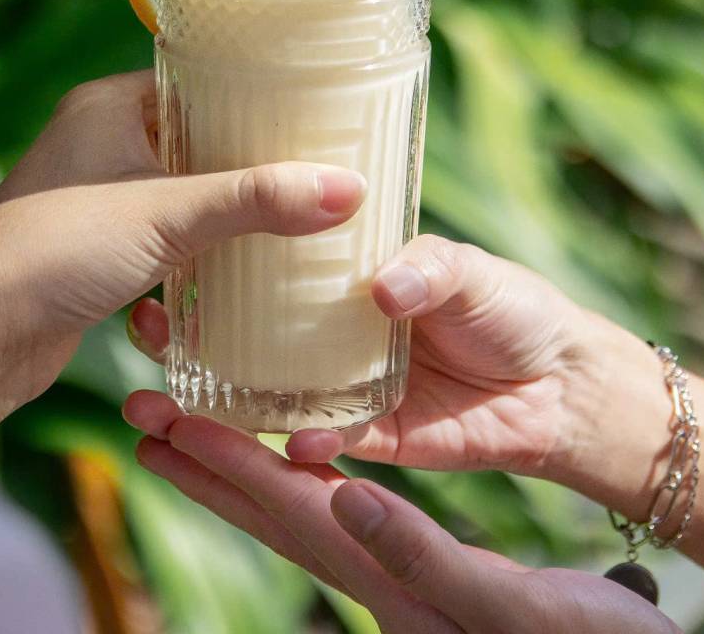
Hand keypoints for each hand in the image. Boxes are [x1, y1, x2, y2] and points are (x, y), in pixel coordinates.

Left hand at [0, 71, 365, 457]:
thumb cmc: (56, 251)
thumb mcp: (168, 216)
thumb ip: (256, 200)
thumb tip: (350, 189)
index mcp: (107, 105)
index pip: (197, 80)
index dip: (256, 95)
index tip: (320, 113)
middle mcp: (97, 144)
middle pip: (197, 143)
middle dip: (253, 164)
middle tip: (324, 174)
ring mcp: (93, 202)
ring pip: (182, 199)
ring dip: (228, 217)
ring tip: (300, 224)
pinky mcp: (93, 257)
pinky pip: (165, 246)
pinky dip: (199, 260)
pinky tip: (246, 277)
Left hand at [121, 395, 680, 632]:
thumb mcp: (511, 606)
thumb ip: (426, 559)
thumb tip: (347, 499)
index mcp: (393, 583)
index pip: (291, 509)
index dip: (228, 463)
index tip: (166, 423)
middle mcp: (381, 583)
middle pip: (274, 513)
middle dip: (207, 465)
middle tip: (144, 420)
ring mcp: (399, 586)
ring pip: (299, 517)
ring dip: (240, 473)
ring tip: (190, 436)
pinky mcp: (425, 582)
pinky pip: (341, 517)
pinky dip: (306, 483)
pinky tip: (308, 467)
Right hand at [126, 233, 667, 504]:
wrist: (564, 383)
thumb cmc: (514, 306)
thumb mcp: (472, 270)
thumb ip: (430, 270)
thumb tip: (383, 287)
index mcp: (342, 277)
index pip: (262, 266)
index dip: (209, 263)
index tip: (161, 257)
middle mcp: (330, 331)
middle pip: (242, 334)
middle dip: (184, 336)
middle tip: (140, 329)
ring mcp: (345, 385)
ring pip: (264, 392)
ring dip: (217, 399)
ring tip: (168, 400)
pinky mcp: (374, 436)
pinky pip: (324, 443)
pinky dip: (301, 444)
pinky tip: (284, 440)